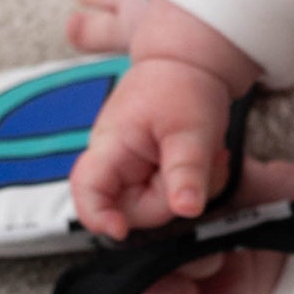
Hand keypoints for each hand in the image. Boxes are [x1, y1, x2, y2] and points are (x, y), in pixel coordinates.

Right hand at [68, 55, 231, 239]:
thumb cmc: (183, 84)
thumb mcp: (191, 129)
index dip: (97, 217)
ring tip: (207, 155)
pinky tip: (205, 159)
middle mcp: (115, 162)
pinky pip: (169, 195)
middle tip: (200, 167)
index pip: (87, 191)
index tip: (120, 231)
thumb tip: (186, 210)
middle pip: (133, 210)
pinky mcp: (150, 172)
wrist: (192, 62)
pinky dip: (192, 183)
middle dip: (171, 198)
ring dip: (188, 188)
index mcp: (111, 146)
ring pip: (157, 206)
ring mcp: (133, 169)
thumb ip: (186, 171)